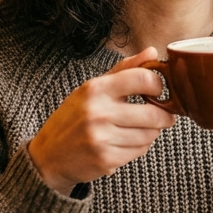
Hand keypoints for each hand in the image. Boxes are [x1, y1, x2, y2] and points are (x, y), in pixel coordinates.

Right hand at [28, 48, 176, 194]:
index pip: (143, 79)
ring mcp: (101, 137)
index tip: (158, 90)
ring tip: (137, 130)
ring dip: (150, 133)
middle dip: (163, 116)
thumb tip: (153, 52)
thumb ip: (125, 69)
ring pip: (149, 135)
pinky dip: (138, 148)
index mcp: (96, 89)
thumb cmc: (74, 118)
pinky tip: (125, 143)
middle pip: (153, 113)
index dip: (158, 85)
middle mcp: (98, 112)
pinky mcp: (106, 159)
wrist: (49, 156)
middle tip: (163, 116)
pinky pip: (140, 152)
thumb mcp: (93, 88)